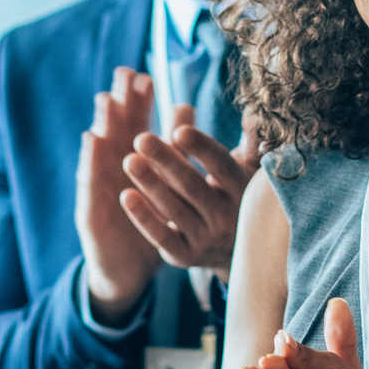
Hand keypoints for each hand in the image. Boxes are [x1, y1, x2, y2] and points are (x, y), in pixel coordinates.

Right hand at [76, 67, 161, 325]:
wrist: (128, 270)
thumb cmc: (147, 223)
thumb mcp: (164, 185)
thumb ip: (172, 148)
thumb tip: (186, 107)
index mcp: (132, 162)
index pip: (136, 126)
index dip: (139, 102)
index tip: (146, 77)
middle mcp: (113, 171)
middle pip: (116, 131)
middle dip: (121, 102)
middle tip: (125, 74)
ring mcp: (99, 189)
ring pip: (101, 151)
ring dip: (103, 123)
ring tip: (108, 98)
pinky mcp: (90, 210)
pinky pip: (90, 183)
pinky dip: (90, 160)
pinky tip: (91, 140)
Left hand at [120, 105, 260, 275]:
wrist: (237, 252)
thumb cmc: (234, 199)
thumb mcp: (242, 173)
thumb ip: (235, 143)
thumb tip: (242, 112)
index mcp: (242, 190)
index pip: (221, 165)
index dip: (201, 148)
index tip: (178, 130)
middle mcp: (227, 217)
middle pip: (193, 186)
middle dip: (166, 161)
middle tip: (141, 139)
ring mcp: (206, 239)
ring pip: (174, 209)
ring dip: (150, 184)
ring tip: (129, 160)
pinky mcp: (185, 256)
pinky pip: (162, 236)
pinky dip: (143, 217)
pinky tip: (126, 196)